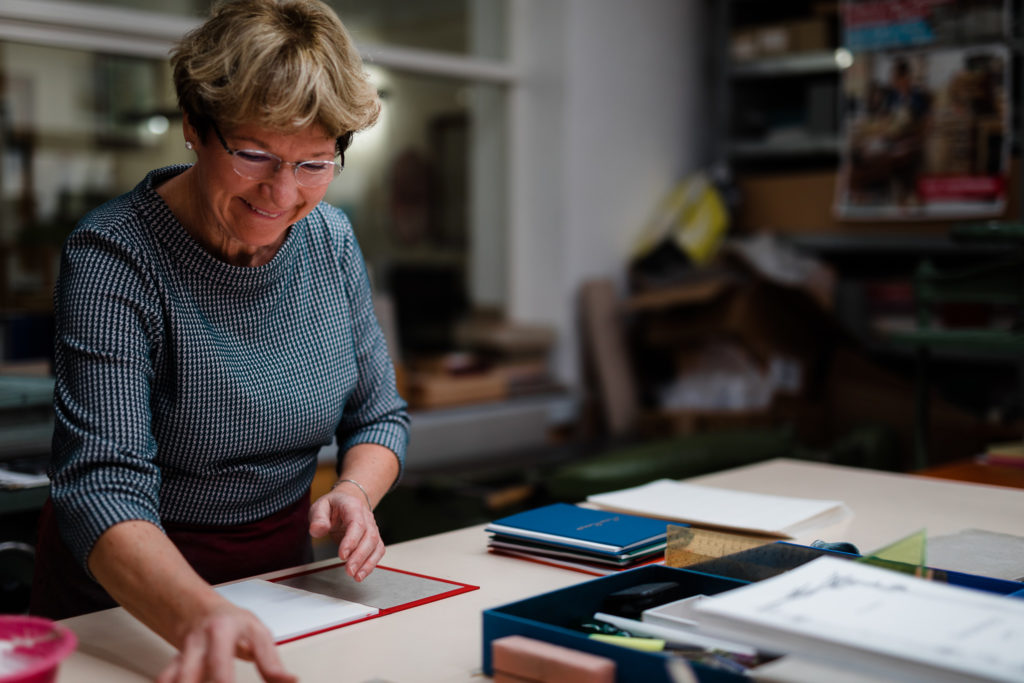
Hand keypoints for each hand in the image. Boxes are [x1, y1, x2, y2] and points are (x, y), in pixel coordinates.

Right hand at [156, 602, 295, 682]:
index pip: (221, 666)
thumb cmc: (232, 623)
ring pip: (172, 678)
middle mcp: (198, 643)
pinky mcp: (172, 668)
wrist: (200, 610)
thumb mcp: (257, 633)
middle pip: (190, 675)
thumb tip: (290, 681)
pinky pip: (165, 680)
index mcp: (221, 632)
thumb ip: (271, 661)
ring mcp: (182, 656)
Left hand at [308, 484, 385, 580]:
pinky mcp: (373, 538)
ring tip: (357, 576)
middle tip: (349, 570)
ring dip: (368, 563)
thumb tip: (317, 529)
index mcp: (353, 507)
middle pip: (369, 537)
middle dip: (360, 556)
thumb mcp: (320, 506)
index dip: (352, 540)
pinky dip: (371, 563)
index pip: (357, 524)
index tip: (342, 555)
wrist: (347, 501)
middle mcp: (367, 517)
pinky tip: (361, 573)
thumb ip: (318, 518)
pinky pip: (377, 551)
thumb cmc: (333, 506)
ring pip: (376, 545)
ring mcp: (372, 528)